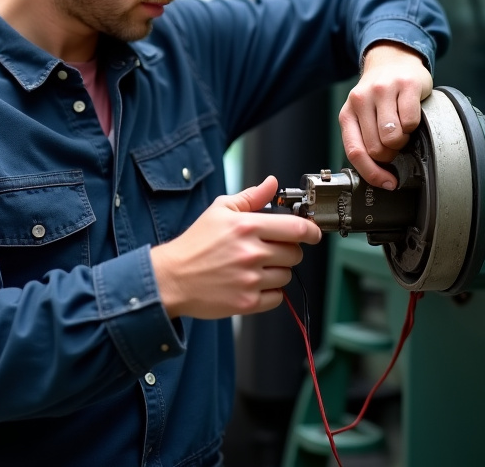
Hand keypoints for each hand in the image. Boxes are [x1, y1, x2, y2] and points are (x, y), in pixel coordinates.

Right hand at [150, 176, 321, 319]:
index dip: (311, 230)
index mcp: (247, 226)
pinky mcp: (247, 302)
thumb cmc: (195, 244)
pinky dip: (270, 292)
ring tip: (255, 267)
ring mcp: (250, 279)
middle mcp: (251, 253)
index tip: (312, 233)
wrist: (171, 278)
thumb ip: (250, 197)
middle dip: (288, 250)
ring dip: (277, 271)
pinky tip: (253, 283)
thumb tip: (272, 183)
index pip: (297, 228)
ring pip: (287, 275)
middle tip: (270, 250)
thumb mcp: (220, 210)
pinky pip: (277, 297)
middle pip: (295, 253)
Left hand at [339, 41, 433, 188]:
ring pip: (393, 137)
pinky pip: (411, 121)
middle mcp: (362, 100)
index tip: (387, 182)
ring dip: (402, 140)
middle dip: (390, 153)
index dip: (372, 173)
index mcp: (348, 113)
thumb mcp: (363, 115)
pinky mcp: (406, 85)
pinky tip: (410, 115)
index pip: (355, 152)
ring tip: (401, 129)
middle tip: (394, 143)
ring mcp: (383, 90)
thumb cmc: (379, 94)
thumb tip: (378, 173)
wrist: (393, 59)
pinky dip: (414, 125)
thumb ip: (364, 139)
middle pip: (377, 148)